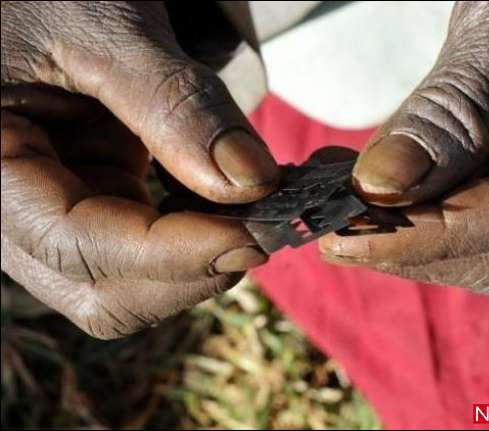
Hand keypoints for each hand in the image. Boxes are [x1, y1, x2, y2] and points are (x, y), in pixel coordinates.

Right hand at [1, 1, 278, 338]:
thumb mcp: (107, 29)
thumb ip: (176, 105)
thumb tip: (251, 182)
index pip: (75, 245)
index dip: (171, 253)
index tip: (252, 236)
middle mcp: (17, 210)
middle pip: (104, 292)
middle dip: (190, 271)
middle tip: (263, 228)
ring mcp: (63, 212)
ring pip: (133, 283)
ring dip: (202, 261)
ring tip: (253, 212)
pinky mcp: (100, 201)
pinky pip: (151, 250)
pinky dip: (200, 238)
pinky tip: (231, 203)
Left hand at [320, 1, 488, 296]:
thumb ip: (453, 108)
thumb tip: (380, 186)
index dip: (430, 238)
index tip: (344, 238)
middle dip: (408, 245)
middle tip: (327, 224)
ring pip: (481, 236)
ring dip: (401, 228)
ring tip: (332, 199)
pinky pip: (472, 200)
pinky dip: (413, 200)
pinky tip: (364, 181)